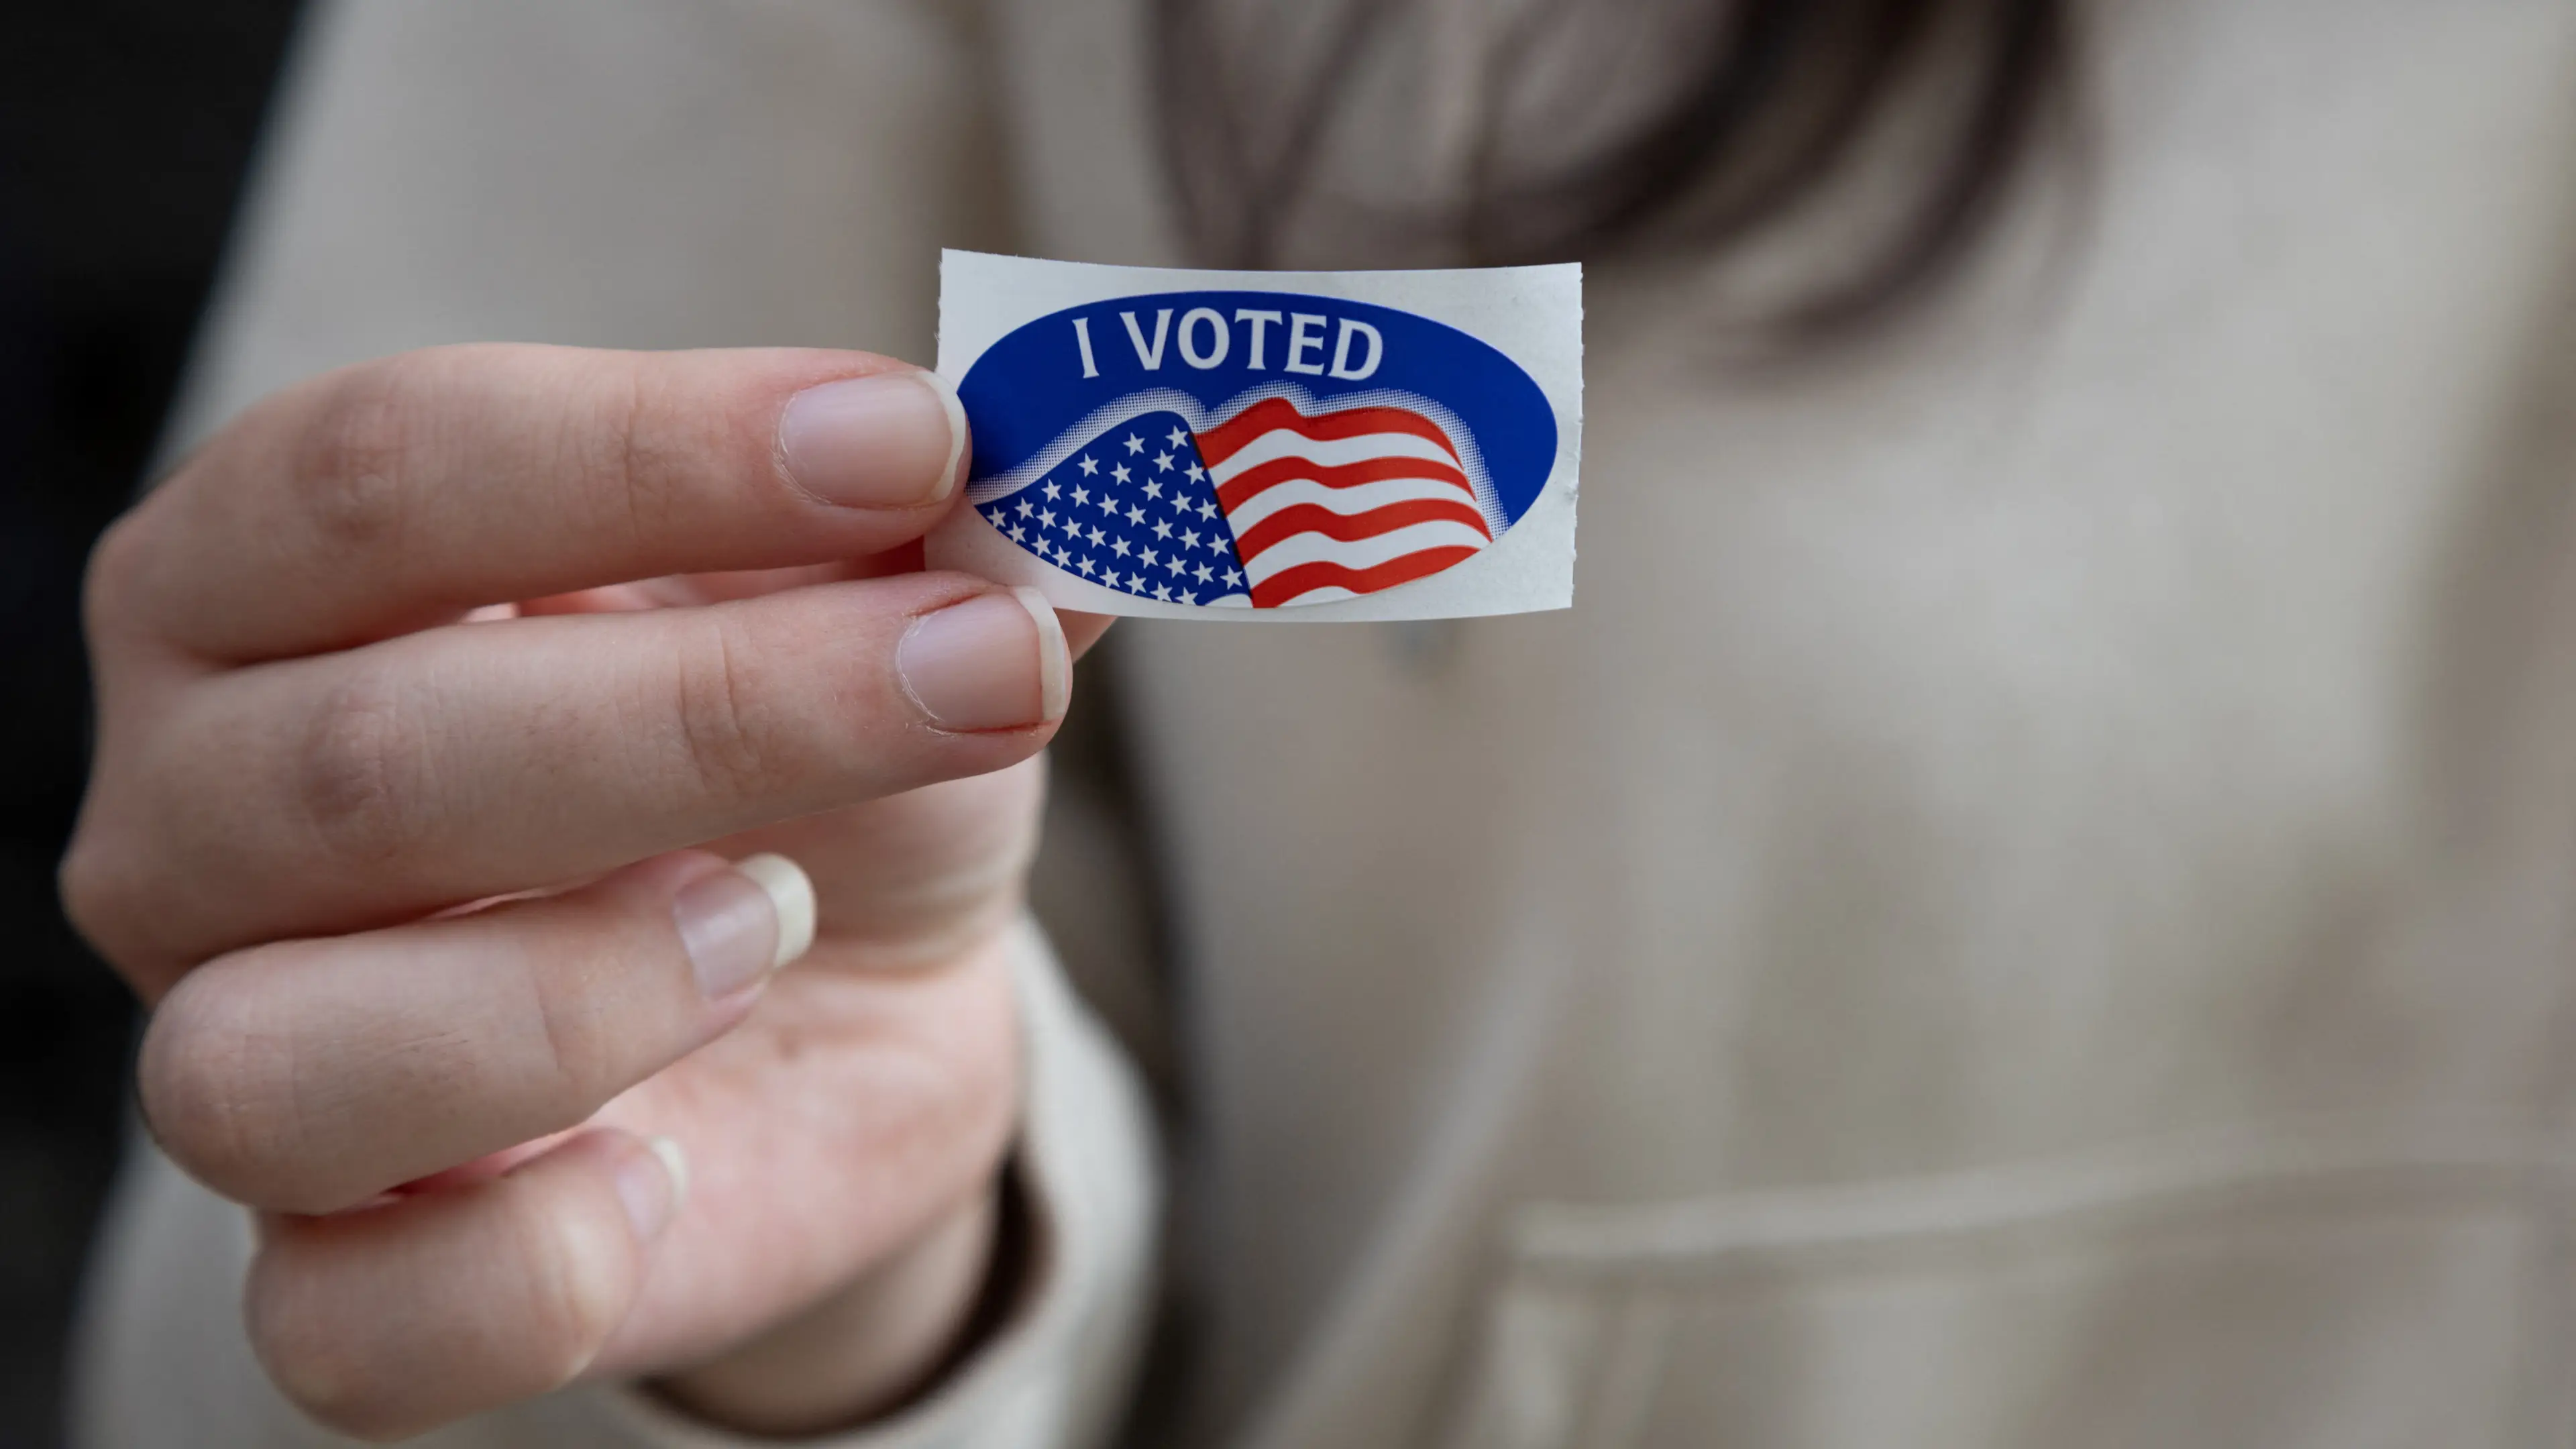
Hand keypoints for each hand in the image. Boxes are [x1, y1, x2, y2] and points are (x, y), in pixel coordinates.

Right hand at [62, 344, 1106, 1439]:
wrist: (849, 992)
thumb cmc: (822, 754)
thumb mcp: (899, 605)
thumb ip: (952, 533)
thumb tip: (1070, 481)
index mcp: (273, 570)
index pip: (386, 469)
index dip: (657, 450)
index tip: (918, 444)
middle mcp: (196, 813)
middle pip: (361, 758)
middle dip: (715, 713)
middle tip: (974, 674)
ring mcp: (238, 1058)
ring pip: (275, 1066)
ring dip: (579, 991)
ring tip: (770, 922)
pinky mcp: (342, 1276)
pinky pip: (350, 1322)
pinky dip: (533, 1265)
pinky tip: (669, 1169)